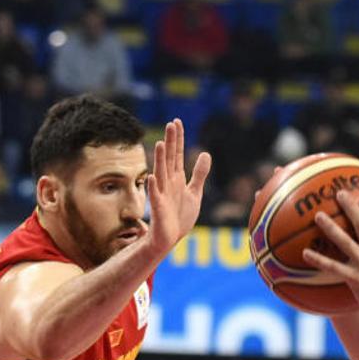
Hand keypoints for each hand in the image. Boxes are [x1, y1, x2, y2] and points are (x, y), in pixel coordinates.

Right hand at [147, 119, 211, 251]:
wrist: (169, 238)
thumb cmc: (180, 216)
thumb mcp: (194, 192)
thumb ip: (199, 174)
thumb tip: (206, 153)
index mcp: (177, 179)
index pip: (177, 154)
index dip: (178, 139)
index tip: (177, 122)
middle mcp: (168, 183)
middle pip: (170, 159)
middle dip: (171, 142)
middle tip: (171, 124)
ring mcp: (162, 195)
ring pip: (161, 173)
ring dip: (161, 159)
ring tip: (162, 144)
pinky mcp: (159, 209)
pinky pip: (155, 197)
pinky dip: (153, 187)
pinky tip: (152, 177)